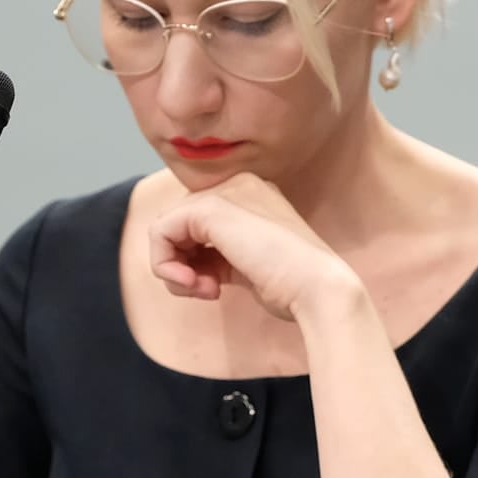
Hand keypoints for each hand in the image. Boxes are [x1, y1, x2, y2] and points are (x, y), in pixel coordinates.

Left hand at [149, 174, 357, 321]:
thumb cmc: (293, 286)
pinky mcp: (210, 208)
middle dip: (181, 265)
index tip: (213, 289)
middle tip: (204, 291)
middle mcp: (237, 186)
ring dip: (173, 269)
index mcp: (252, 195)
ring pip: (165, 228)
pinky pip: (159, 232)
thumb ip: (218, 257)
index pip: (198, 224)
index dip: (194, 261)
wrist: (318, 287)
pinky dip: (165, 264)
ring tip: (201, 290)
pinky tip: (193, 285)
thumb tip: (182, 266)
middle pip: (179, 224)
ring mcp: (224, 193)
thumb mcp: (249, 265)